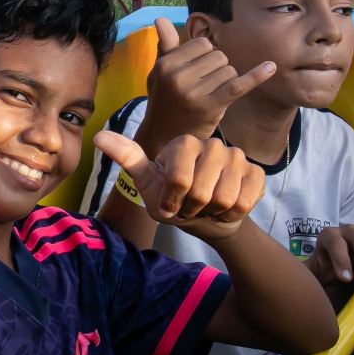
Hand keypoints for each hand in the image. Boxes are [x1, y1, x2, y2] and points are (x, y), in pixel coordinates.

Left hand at [94, 131, 263, 242]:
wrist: (205, 217)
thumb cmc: (172, 198)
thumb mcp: (146, 183)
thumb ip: (127, 159)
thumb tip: (98, 137)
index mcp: (183, 143)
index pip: (179, 180)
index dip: (173, 202)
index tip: (169, 203)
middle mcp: (212, 144)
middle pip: (202, 191)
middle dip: (192, 209)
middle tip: (189, 206)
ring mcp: (237, 157)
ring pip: (225, 198)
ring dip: (212, 213)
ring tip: (206, 207)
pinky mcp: (256, 173)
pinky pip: (245, 201)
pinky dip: (232, 214)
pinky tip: (226, 208)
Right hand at [139, 18, 274, 149]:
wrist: (164, 139)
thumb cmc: (165, 101)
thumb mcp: (159, 73)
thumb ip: (165, 46)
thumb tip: (160, 17)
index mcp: (165, 65)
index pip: (202, 44)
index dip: (205, 56)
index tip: (198, 72)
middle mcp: (178, 77)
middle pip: (218, 56)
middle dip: (217, 69)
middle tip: (204, 88)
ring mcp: (194, 93)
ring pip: (229, 71)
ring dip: (226, 81)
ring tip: (210, 96)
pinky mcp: (211, 107)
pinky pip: (238, 85)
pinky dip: (256, 76)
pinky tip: (271, 67)